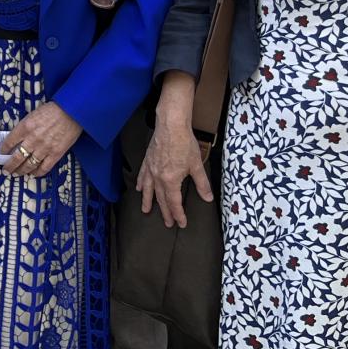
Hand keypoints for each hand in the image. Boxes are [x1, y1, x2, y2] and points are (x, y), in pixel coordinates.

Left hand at [0, 101, 81, 177]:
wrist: (72, 112)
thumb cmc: (52, 111)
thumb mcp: (32, 116)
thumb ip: (24, 128)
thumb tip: (17, 139)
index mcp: (25, 127)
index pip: (9, 142)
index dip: (4, 149)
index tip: (2, 153)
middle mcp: (32, 139)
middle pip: (17, 157)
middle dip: (9, 166)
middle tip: (6, 170)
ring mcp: (44, 148)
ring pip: (29, 165)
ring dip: (21, 171)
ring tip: (17, 174)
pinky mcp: (56, 154)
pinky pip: (44, 167)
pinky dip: (37, 173)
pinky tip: (33, 174)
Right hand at [137, 114, 213, 228]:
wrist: (171, 125)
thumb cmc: (184, 143)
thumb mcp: (196, 165)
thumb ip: (201, 184)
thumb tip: (207, 198)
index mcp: (170, 180)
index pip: (174, 202)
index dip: (178, 214)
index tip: (181, 223)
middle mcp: (158, 177)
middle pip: (161, 199)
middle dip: (165, 212)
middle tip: (168, 223)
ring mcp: (151, 169)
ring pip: (148, 190)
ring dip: (148, 201)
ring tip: (146, 210)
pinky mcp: (147, 160)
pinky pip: (143, 176)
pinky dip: (141, 183)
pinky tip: (139, 188)